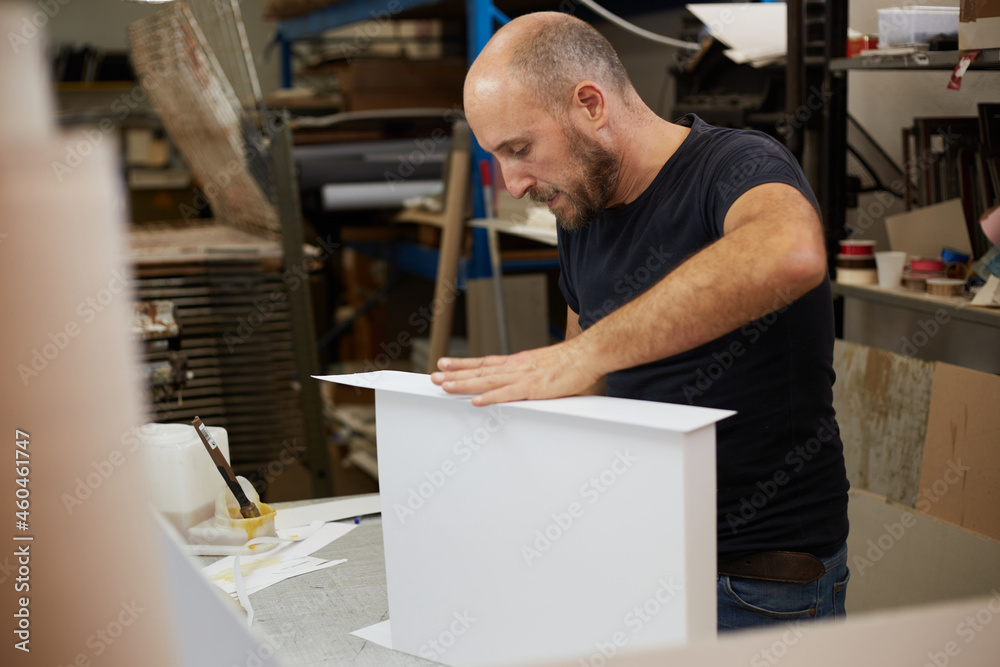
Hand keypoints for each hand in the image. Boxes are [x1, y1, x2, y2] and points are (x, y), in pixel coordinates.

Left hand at [430, 339, 604, 405]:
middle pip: (480, 371)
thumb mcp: (544, 366)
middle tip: (434, 376)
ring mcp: (524, 377)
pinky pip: (508, 395)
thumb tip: (523, 384)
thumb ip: (531, 374)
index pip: (484, 362)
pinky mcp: (535, 389)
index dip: (463, 364)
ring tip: (444, 386)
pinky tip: (476, 401)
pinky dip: (490, 398)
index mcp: (518, 362)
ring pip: (487, 381)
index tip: (445, 365)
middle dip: (455, 374)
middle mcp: (516, 367)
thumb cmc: (572, 362)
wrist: (590, 353)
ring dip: (464, 384)